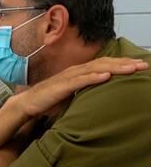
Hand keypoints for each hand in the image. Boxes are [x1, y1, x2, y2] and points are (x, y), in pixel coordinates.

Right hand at [15, 57, 148, 117]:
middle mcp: (75, 71)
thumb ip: (86, 92)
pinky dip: (93, 77)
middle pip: (104, 63)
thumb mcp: (72, 96)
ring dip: (114, 68)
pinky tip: (106, 76)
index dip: (122, 64)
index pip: (104, 65)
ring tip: (131, 68)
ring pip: (95, 69)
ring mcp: (68, 77)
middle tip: (143, 65)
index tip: (139, 66)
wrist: (28, 103)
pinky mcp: (61, 86)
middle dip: (125, 63)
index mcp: (79, 72)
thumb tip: (102, 96)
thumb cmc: (50, 100)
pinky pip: (80, 81)